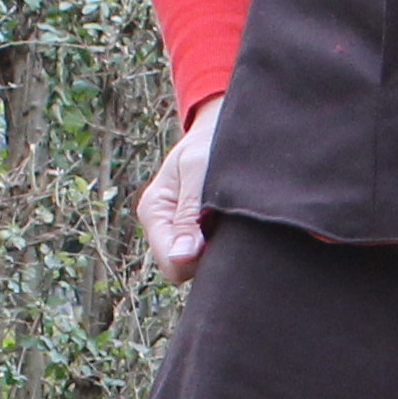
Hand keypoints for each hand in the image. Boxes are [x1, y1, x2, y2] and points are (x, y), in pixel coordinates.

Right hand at [137, 96, 222, 284]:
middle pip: (188, 270)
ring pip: (203, 264)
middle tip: (238, 233)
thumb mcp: (198, 171)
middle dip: (213, 260)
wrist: (224, 129)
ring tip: (240, 223)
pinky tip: (242, 226)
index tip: (225, 239)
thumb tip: (181, 257)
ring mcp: (183, 232)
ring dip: (224, 250)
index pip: (173, 265)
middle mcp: (166, 228)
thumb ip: (188, 214)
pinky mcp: (201, 231)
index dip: (200, 262)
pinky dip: (230, 244)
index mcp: (155, 213)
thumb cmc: (210, 144)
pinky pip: (215, 253)